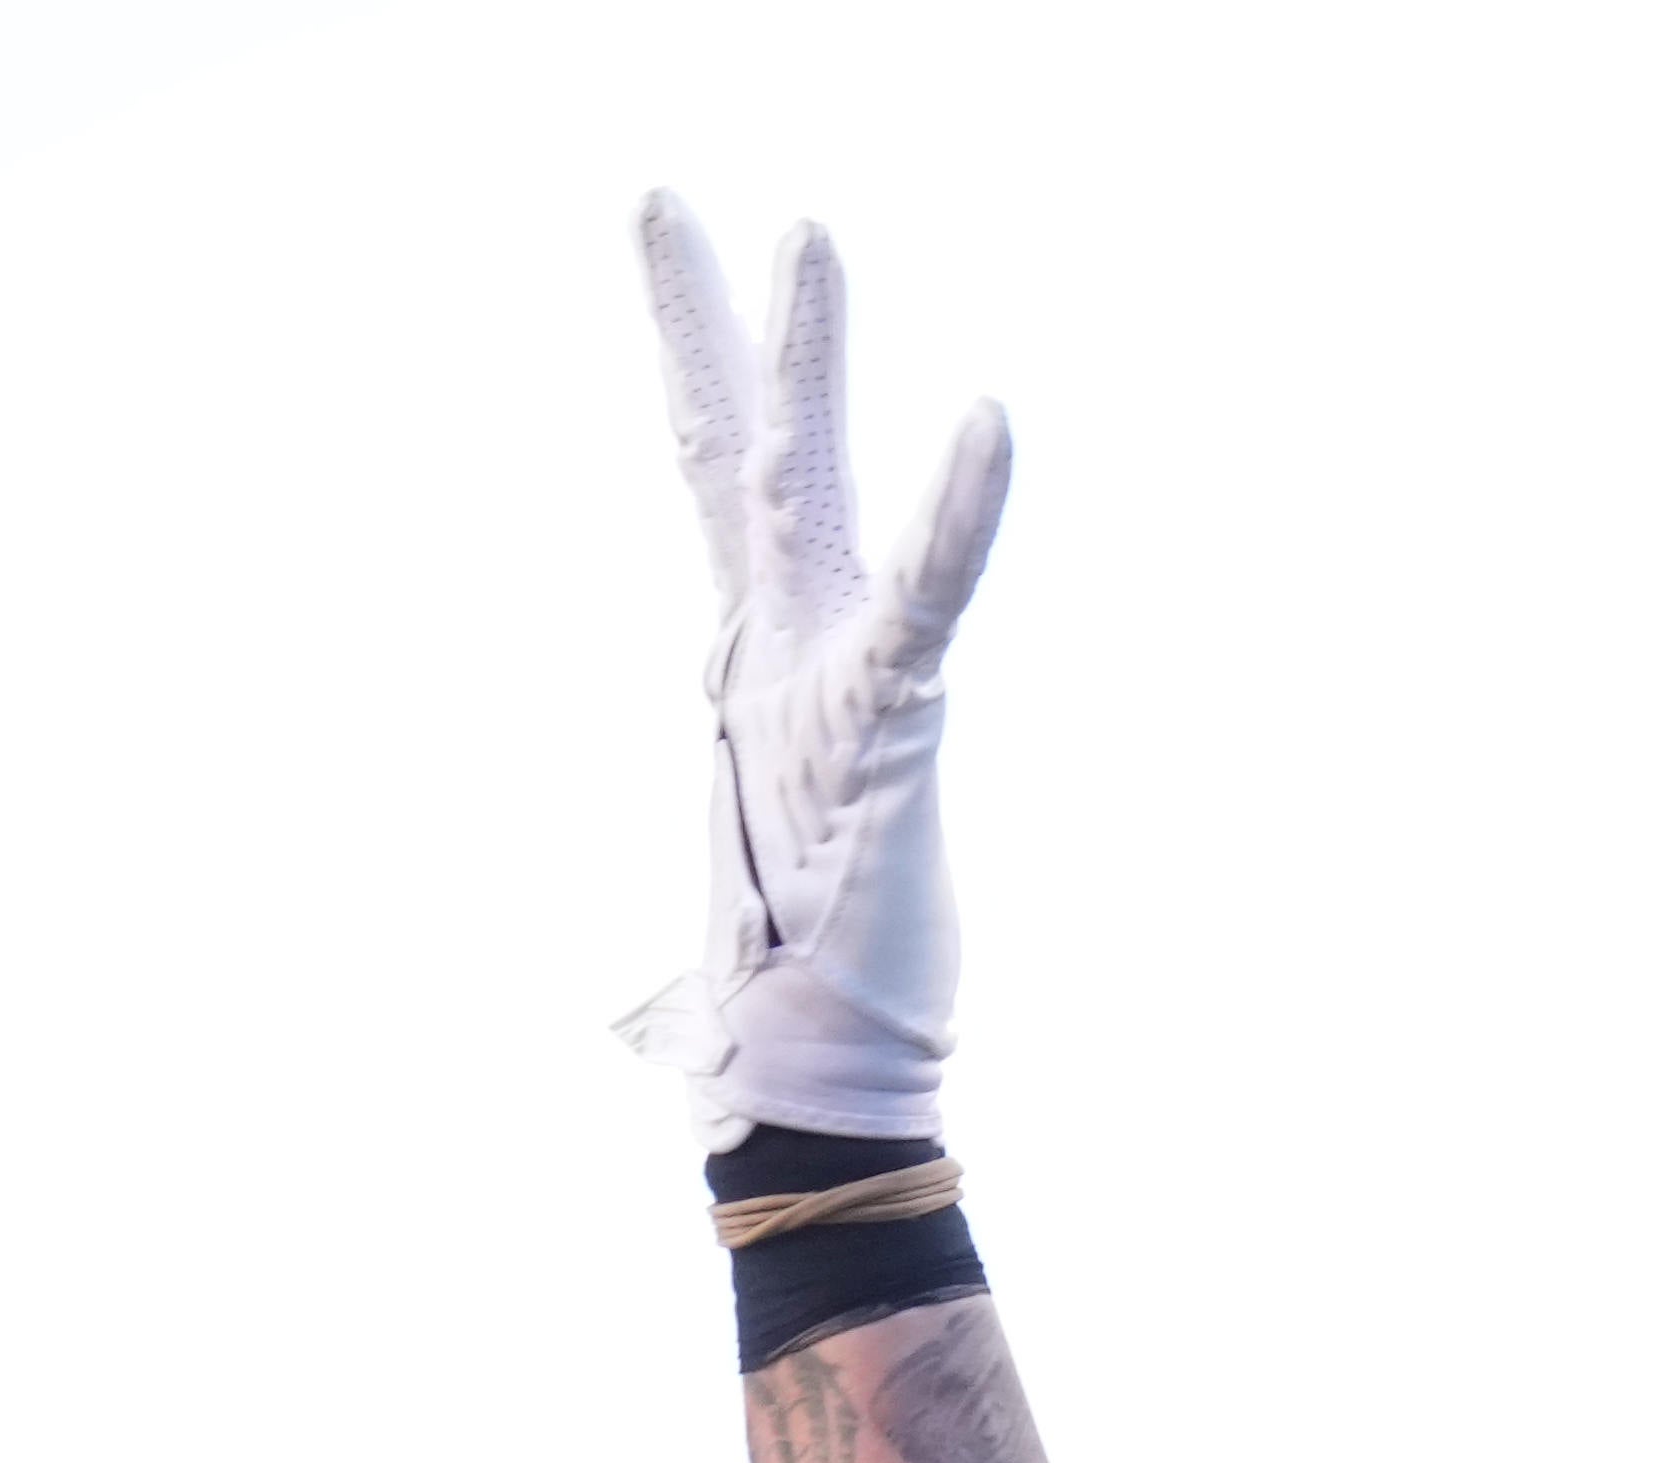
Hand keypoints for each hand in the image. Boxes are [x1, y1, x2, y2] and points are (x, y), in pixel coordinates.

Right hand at [631, 198, 1009, 1148]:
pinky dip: (963, 514)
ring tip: (810, 235)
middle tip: (662, 196)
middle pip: (733, 451)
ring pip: (807, 489)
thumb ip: (796, 775)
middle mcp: (778, 651)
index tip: (686, 261)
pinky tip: (990, 421)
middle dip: (705, 323)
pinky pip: (929, 599)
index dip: (701, 367)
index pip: (722, 483)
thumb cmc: (826, 973)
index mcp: (769, 659)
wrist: (827, 1076)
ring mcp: (819, 682)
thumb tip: (737, 793)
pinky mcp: (884, 727)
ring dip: (808, 363)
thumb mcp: (821, 826)